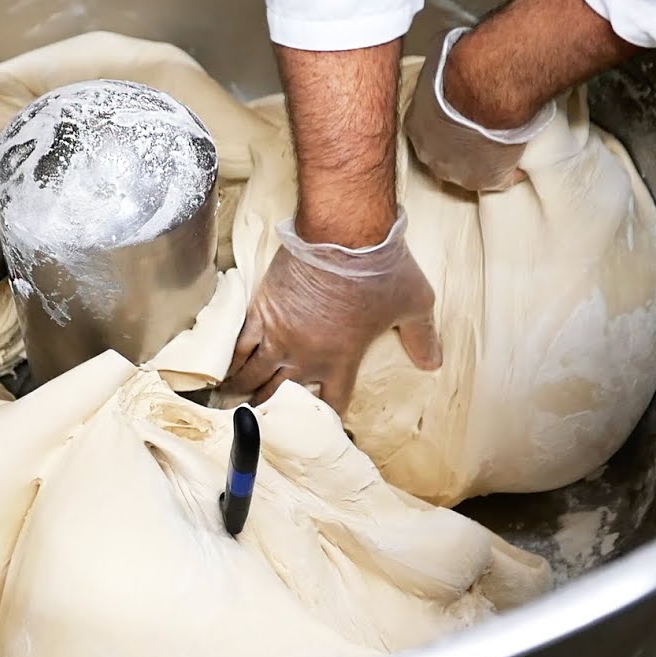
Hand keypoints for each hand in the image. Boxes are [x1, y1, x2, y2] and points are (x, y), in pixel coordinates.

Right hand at [226, 209, 441, 413]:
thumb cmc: (380, 267)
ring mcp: (279, 334)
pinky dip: (230, 360)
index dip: (326, 417)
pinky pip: (238, 344)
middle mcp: (306, 355)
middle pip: (281, 395)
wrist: (343, 232)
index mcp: (342, 359)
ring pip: (253, 374)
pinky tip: (222, 370)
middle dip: (271, 410)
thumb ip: (423, 337)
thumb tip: (433, 362)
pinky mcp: (260, 310)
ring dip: (244, 390)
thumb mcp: (415, 304)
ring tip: (232, 400)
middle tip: (260, 418)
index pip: (332, 402)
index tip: (318, 424)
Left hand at [404, 27, 554, 191]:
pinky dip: (508, 171)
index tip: (458, 119)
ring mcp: (457, 170)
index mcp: (416, 125)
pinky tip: (517, 163)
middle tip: (480, 132)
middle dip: (459, 145)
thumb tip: (444, 51)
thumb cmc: (462, 68)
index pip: (426, 131)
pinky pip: (500, 179)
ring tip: (499, 147)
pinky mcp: (487, 178)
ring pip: (469, 169)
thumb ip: (438, 65)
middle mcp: (430, 153)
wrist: (485, 87)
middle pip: (443, 155)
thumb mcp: (439, 61)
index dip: (444, 126)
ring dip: (483, 159)